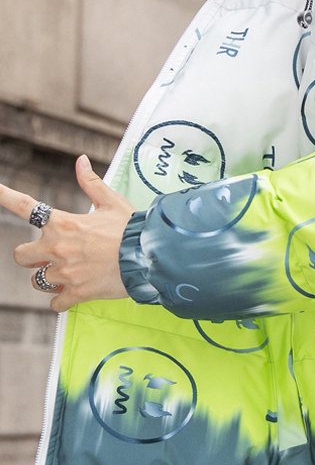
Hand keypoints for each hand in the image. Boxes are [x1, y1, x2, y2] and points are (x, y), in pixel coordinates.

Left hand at [0, 155, 134, 311]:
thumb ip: (90, 183)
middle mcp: (57, 248)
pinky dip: (61, 300)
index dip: (5, 196)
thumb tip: (80, 161)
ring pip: (36, 282)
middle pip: (20, 256)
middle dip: (30, 257)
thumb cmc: (131, 229)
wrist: (149, 257)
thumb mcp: (112, 202)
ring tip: (67, 274)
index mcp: (63, 223)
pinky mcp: (75, 293)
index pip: (26, 207)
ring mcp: (65, 273)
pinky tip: (73, 292)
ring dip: (47, 279)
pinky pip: (54, 303)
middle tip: (47, 256)